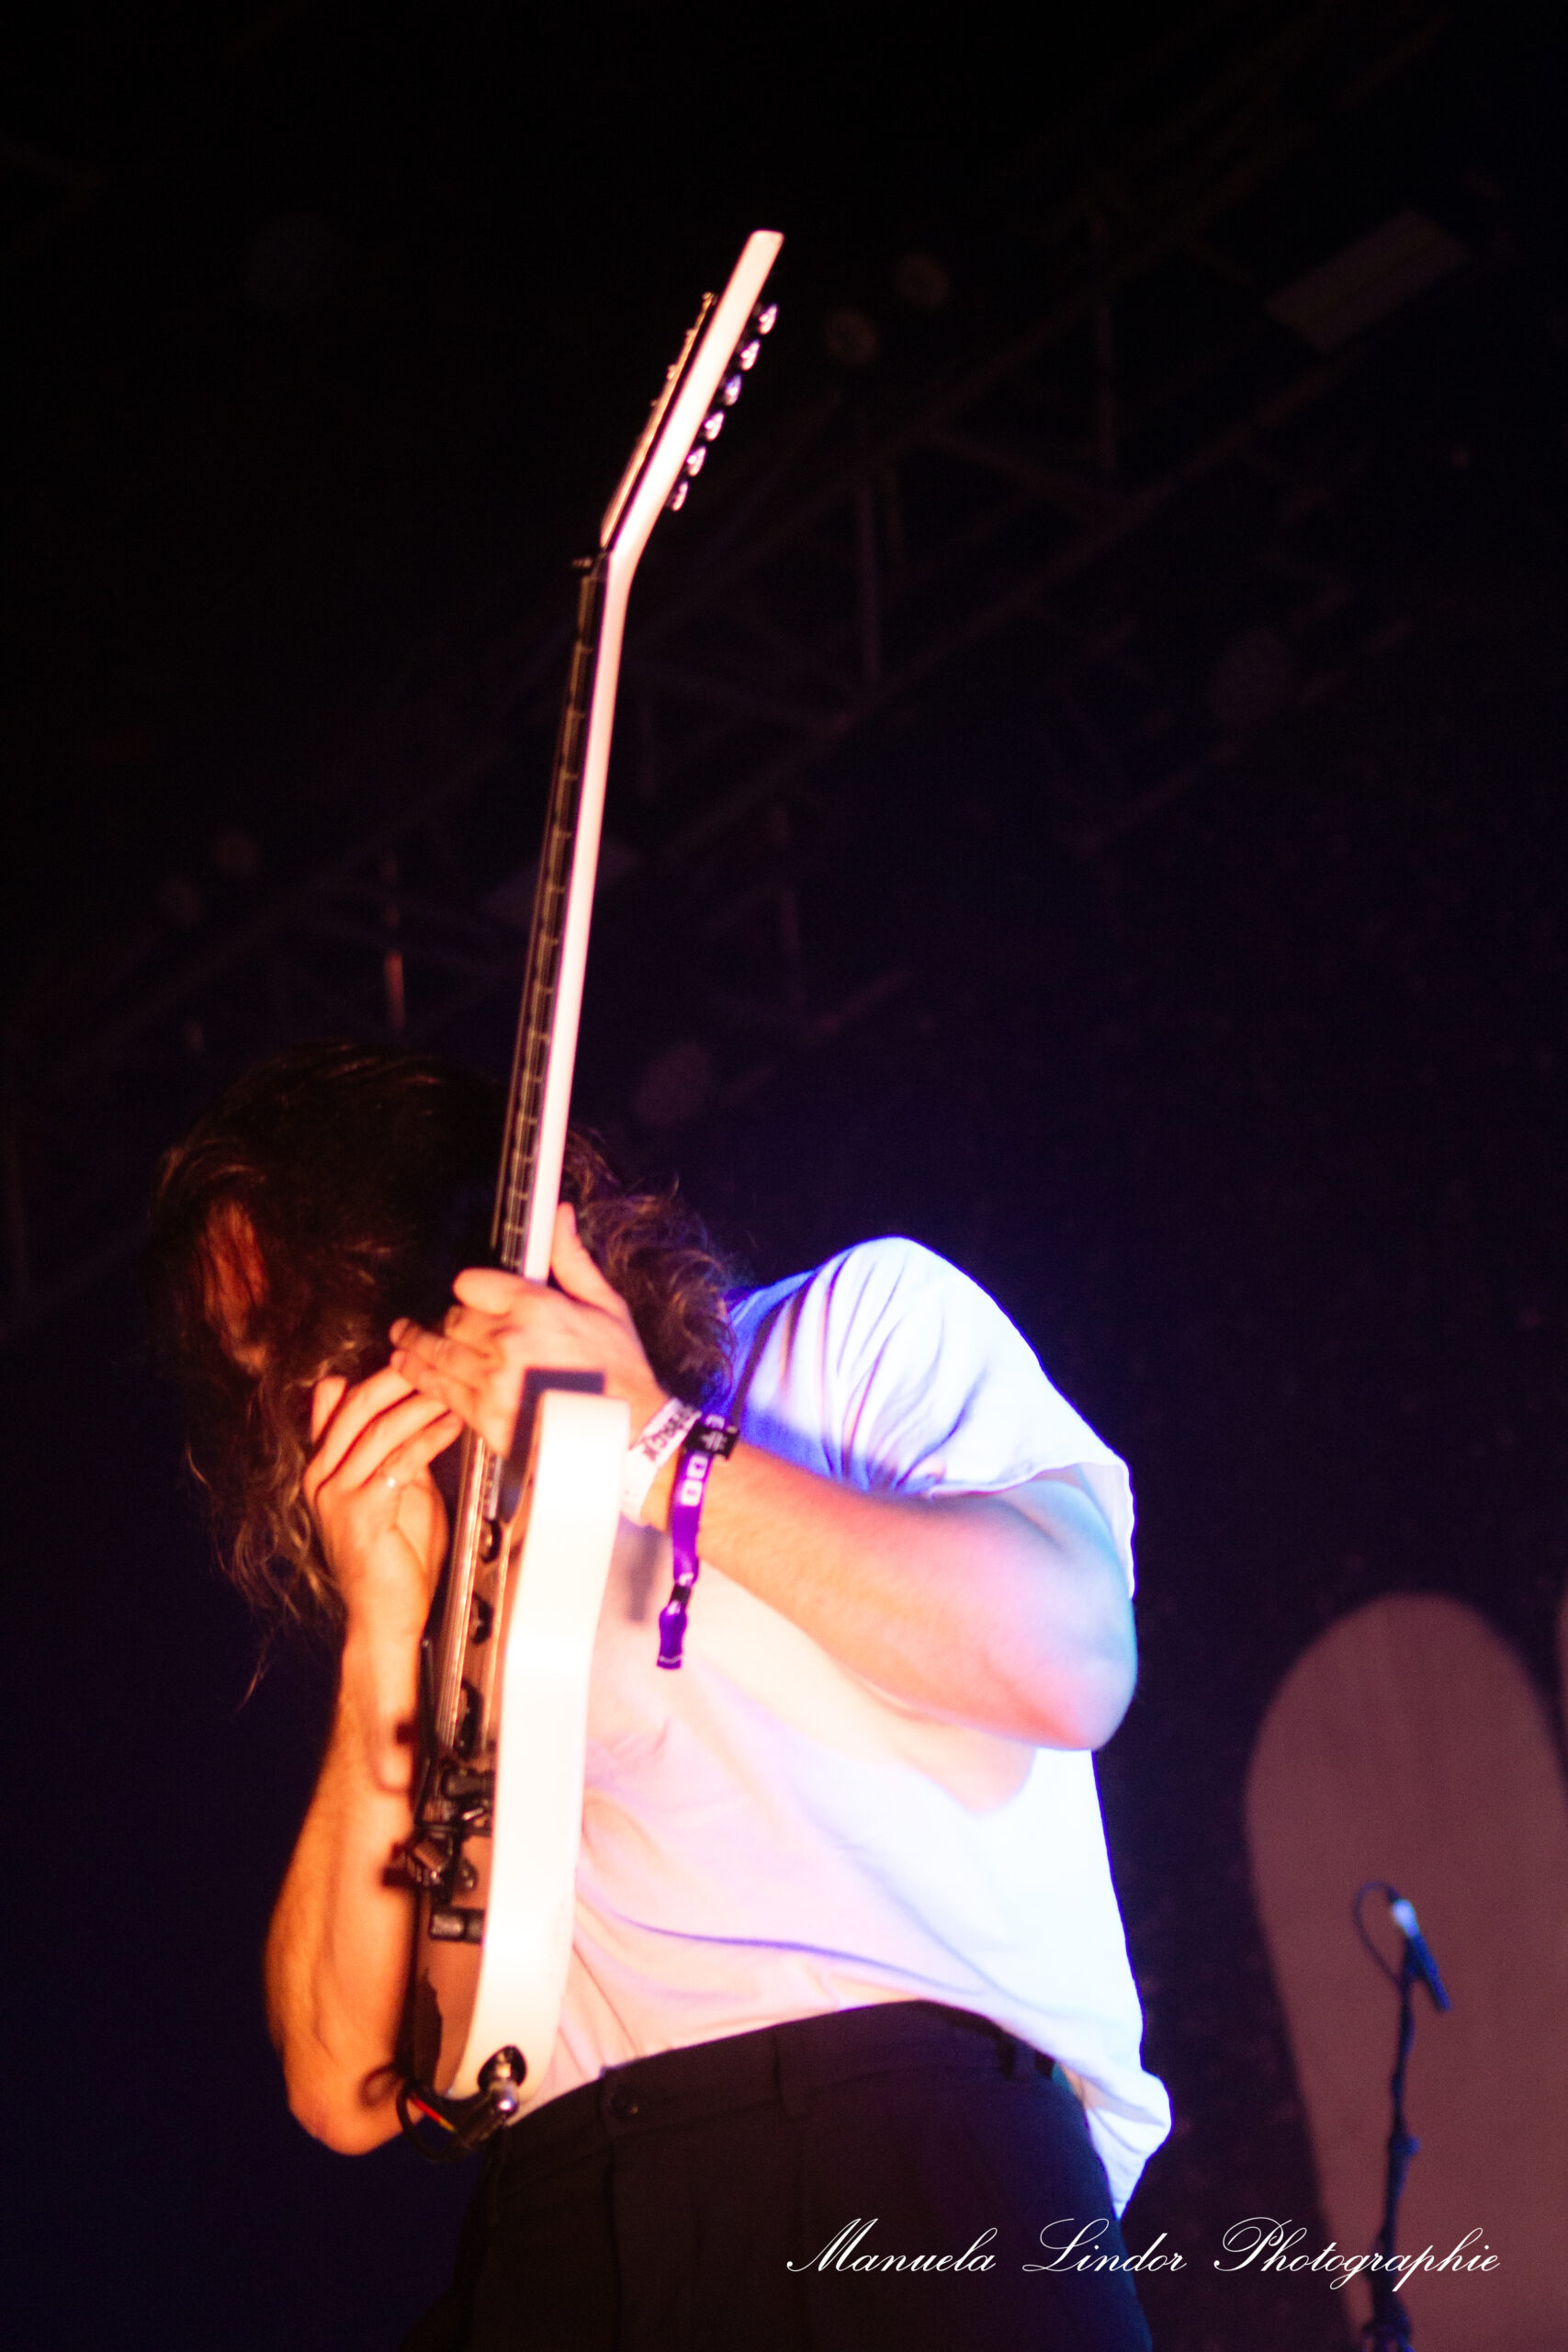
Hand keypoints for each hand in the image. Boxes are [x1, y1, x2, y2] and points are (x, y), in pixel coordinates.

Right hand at [302, 1367, 460, 1636]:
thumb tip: (417, 1409)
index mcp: (324, 1466)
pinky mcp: (360, 1513)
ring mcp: (336, 1494)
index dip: (374, 1373)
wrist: (383, 1616)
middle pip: (356, 1405)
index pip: (340, 1402)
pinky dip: (429, 1437)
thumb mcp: (397, 1492)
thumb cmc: (396, 1556)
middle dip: (397, 1376)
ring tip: (454, 1385)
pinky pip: (398, 1461)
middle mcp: (321, 1475)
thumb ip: (396, 1453)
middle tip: (434, 1356)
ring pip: (379, 1429)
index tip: (412, 1351)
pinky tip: (452, 1423)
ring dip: (421, 1402)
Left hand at [388, 1202, 666, 1460]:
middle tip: (429, 1323)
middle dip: (446, 1322)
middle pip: (452, 1319)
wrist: (627, 1434)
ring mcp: (492, 1379)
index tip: (470, 1297)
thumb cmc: (620, 1370)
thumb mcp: (606, 1306)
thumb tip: (559, 1215)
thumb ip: (572, 1259)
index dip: (469, 1290)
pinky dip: (420, 1376)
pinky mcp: (485, 1415)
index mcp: (534, 1306)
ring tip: (400, 1339)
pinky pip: (440, 1389)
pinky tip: (407, 1368)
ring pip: (436, 1352)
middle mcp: (507, 1339)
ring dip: (415, 1345)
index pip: (471, 1284)